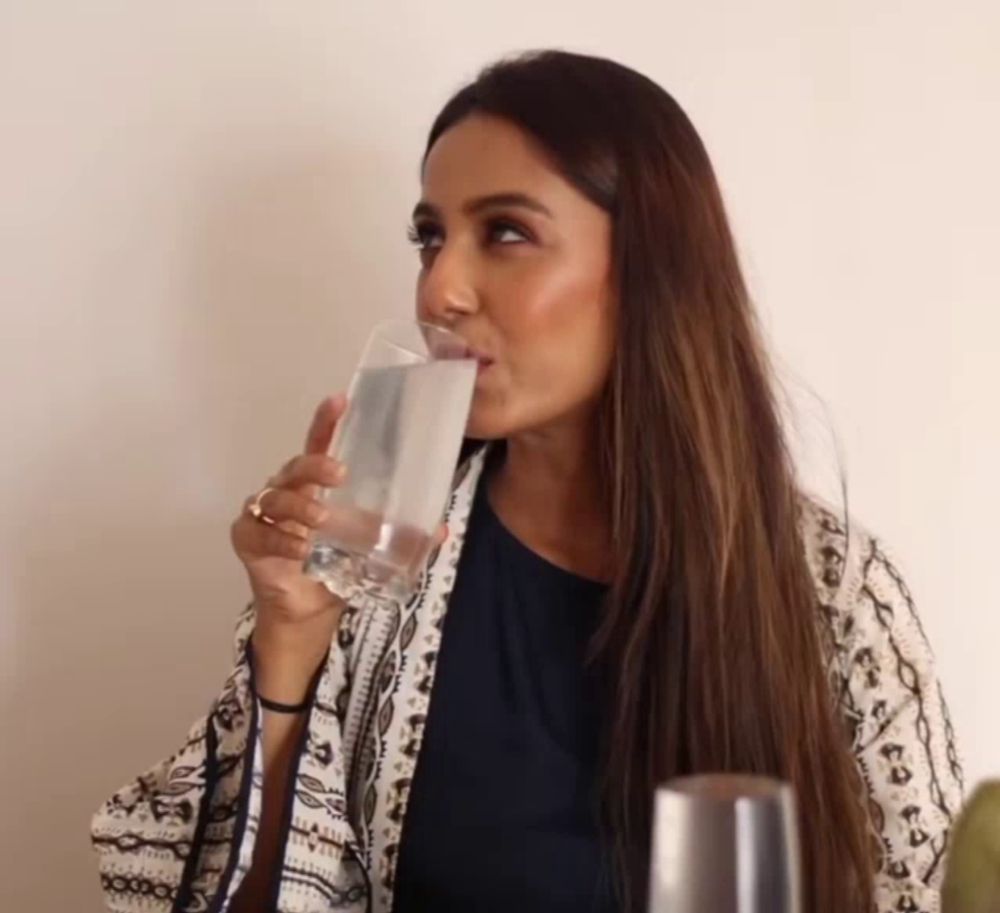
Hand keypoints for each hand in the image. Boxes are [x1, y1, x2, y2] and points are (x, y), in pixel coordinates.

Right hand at [230, 396, 449, 632]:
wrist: (309, 610)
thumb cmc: (336, 566)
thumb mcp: (372, 549)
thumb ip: (402, 537)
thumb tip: (442, 531)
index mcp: (315, 484)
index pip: (319, 444)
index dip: (327, 421)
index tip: (340, 400)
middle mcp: (287, 491)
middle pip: (295, 466)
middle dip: (316, 465)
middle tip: (340, 474)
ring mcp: (263, 514)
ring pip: (275, 497)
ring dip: (300, 507)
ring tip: (322, 520)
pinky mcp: (248, 539)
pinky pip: (258, 532)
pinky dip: (281, 539)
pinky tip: (300, 548)